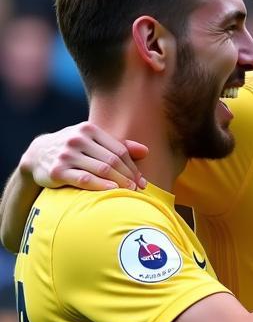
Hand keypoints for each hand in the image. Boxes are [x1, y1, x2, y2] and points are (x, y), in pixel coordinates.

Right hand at [21, 123, 147, 190]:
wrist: (36, 155)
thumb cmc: (73, 149)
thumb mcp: (92, 141)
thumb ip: (118, 145)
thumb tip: (146, 151)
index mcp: (88, 129)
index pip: (119, 150)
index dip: (133, 166)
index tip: (142, 180)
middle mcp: (76, 139)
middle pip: (112, 160)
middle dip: (129, 176)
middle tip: (139, 188)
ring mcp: (66, 155)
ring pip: (102, 169)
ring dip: (120, 182)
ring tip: (130, 191)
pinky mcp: (57, 171)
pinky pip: (85, 179)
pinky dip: (101, 185)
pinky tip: (113, 190)